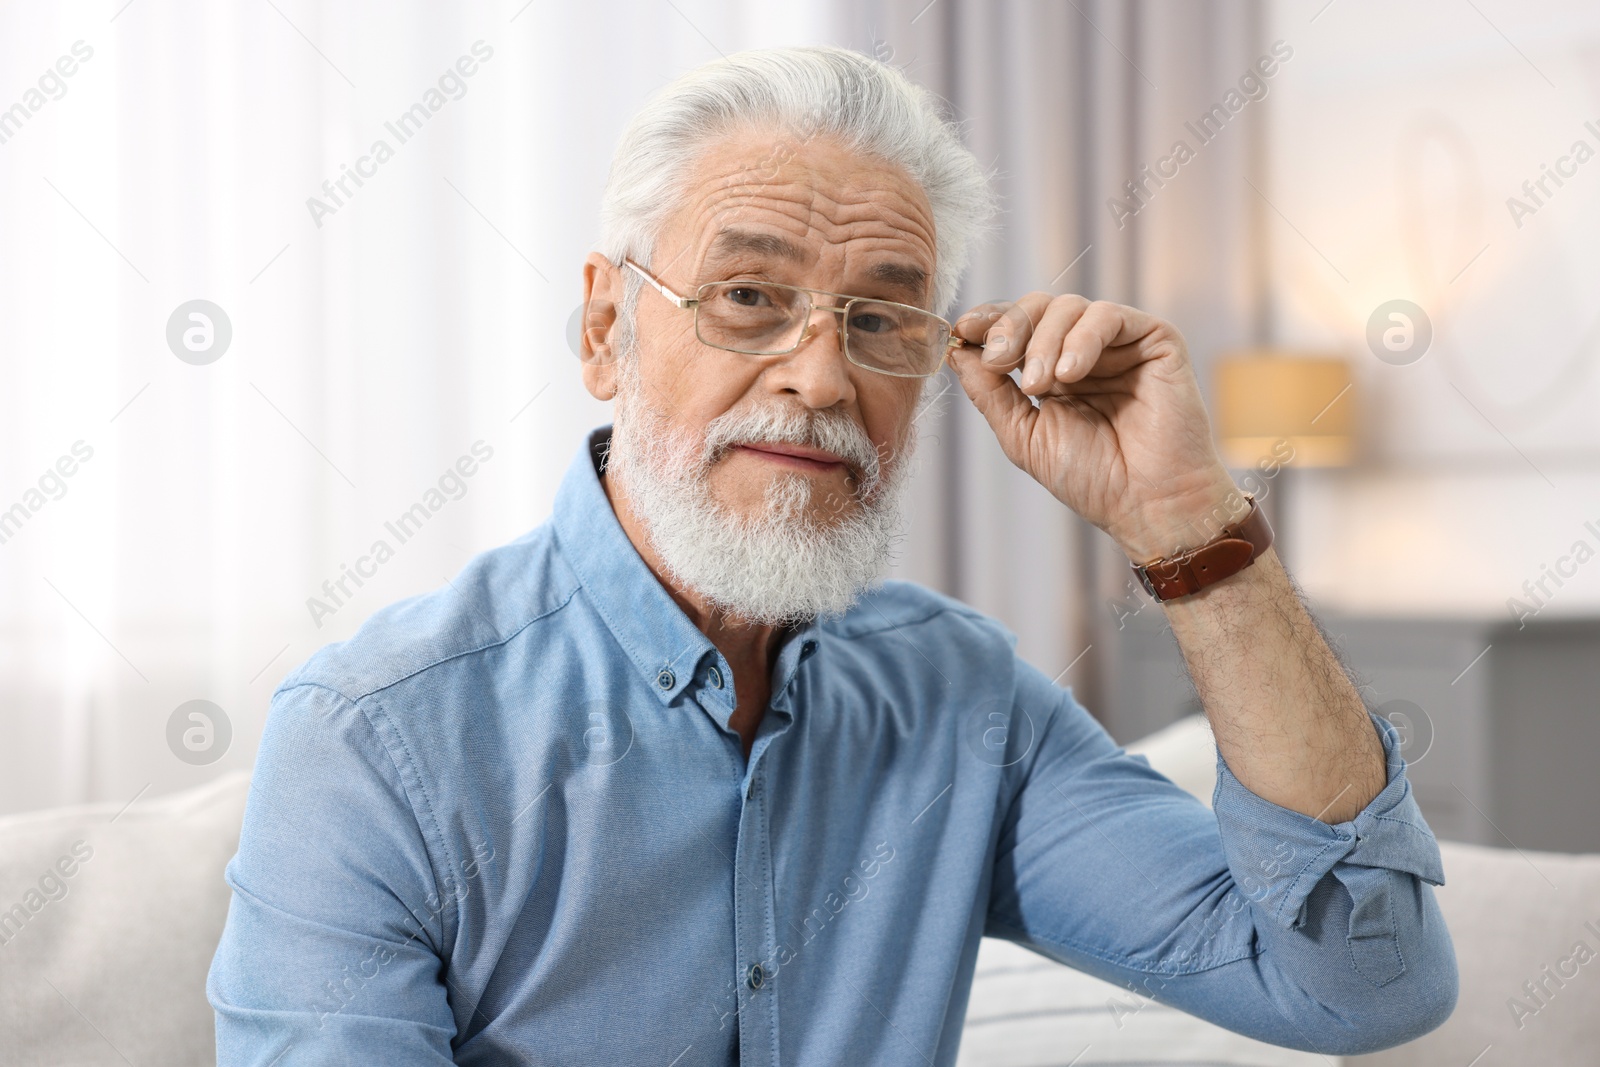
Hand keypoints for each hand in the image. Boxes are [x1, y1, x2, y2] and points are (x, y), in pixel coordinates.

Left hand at [947, 293, 1241, 561]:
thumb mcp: (1023, 434)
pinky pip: (1108, 315)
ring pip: (1069, 306)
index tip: (963, 329)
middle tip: (998, 361)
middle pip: (1038, 307)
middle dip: (1010, 329)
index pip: (1016, 327)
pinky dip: (1082, 338)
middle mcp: (1085, 352)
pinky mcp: (1155, 339)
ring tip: (1041, 385)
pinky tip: (1071, 374)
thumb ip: (989, 392)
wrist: (1148, 503)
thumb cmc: (1092, 478)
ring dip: (1044, 341)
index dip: (989, 322)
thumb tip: (954, 349)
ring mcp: (1120, 344)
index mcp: (1053, 372)